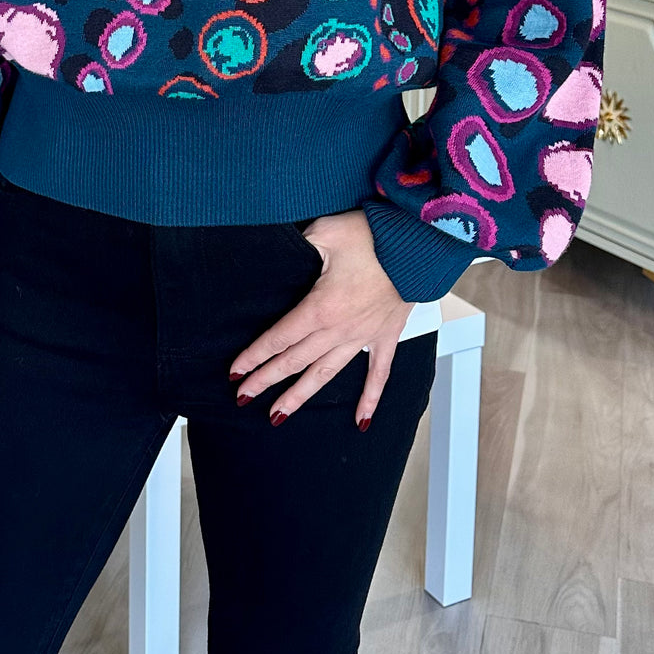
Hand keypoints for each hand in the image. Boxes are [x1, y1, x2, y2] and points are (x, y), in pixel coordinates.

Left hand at [228, 210, 414, 428]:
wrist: (418, 244)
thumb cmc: (373, 235)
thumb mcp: (325, 232)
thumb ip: (300, 244)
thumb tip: (283, 248)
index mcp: (320, 307)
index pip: (279, 337)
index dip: (255, 355)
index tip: (236, 372)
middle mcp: (339, 329)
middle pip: (294, 361)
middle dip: (266, 379)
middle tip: (243, 397)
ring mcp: (363, 336)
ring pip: (325, 373)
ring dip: (300, 396)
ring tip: (278, 416)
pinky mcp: (386, 335)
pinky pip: (378, 374)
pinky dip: (370, 399)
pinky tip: (360, 422)